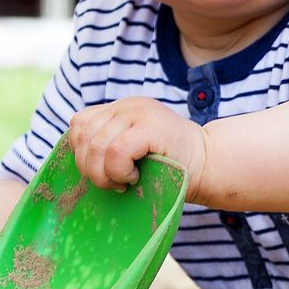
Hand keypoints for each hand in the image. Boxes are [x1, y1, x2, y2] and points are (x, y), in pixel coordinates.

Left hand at [68, 97, 205, 192]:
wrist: (209, 164)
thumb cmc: (170, 166)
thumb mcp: (135, 149)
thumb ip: (110, 145)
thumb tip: (79, 161)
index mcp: (121, 108)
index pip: (80, 123)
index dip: (81, 152)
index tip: (101, 170)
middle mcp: (127, 105)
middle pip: (84, 135)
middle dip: (89, 168)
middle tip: (111, 183)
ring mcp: (139, 113)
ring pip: (97, 145)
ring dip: (103, 174)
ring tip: (121, 183)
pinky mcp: (150, 127)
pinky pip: (115, 152)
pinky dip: (118, 171)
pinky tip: (132, 177)